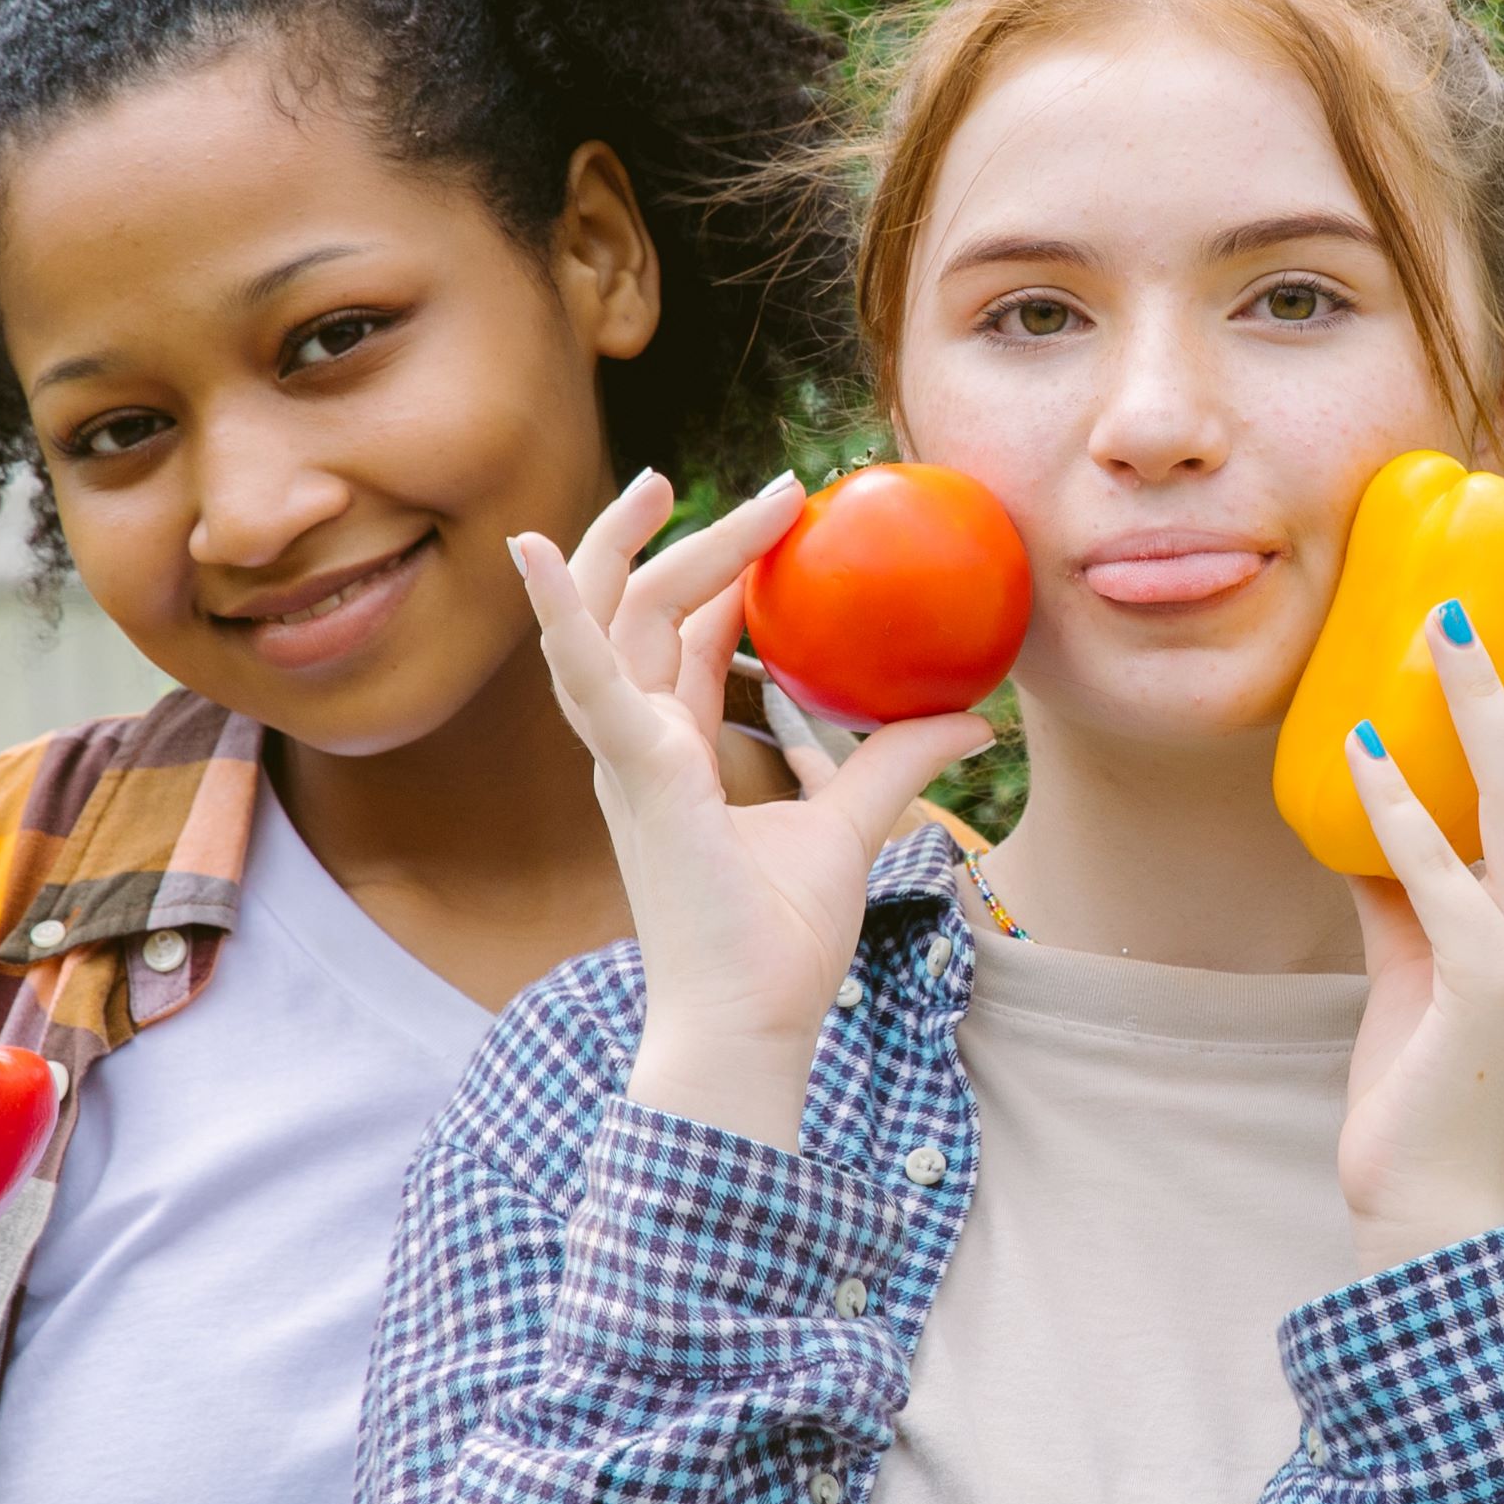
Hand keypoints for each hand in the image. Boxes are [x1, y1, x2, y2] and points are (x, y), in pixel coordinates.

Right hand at [516, 469, 990, 1150]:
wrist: (747, 1023)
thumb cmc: (781, 945)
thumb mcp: (853, 829)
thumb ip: (895, 763)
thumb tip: (975, 718)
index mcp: (668, 757)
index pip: (681, 643)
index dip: (718, 578)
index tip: (775, 526)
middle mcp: (634, 747)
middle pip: (649, 613)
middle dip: (696, 542)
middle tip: (773, 489)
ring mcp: (623, 756)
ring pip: (611, 621)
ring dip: (634, 545)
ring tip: (661, 480)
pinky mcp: (631, 769)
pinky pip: (583, 675)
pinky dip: (555, 609)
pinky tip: (529, 550)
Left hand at [1338, 559, 1503, 1266]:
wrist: (1434, 1188)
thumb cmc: (1430, 1066)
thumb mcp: (1420, 943)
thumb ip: (1406, 868)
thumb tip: (1362, 777)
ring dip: (1482, 703)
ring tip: (1446, 622)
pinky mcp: (1483, 982)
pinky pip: (1434, 874)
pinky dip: (1394, 807)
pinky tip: (1357, 746)